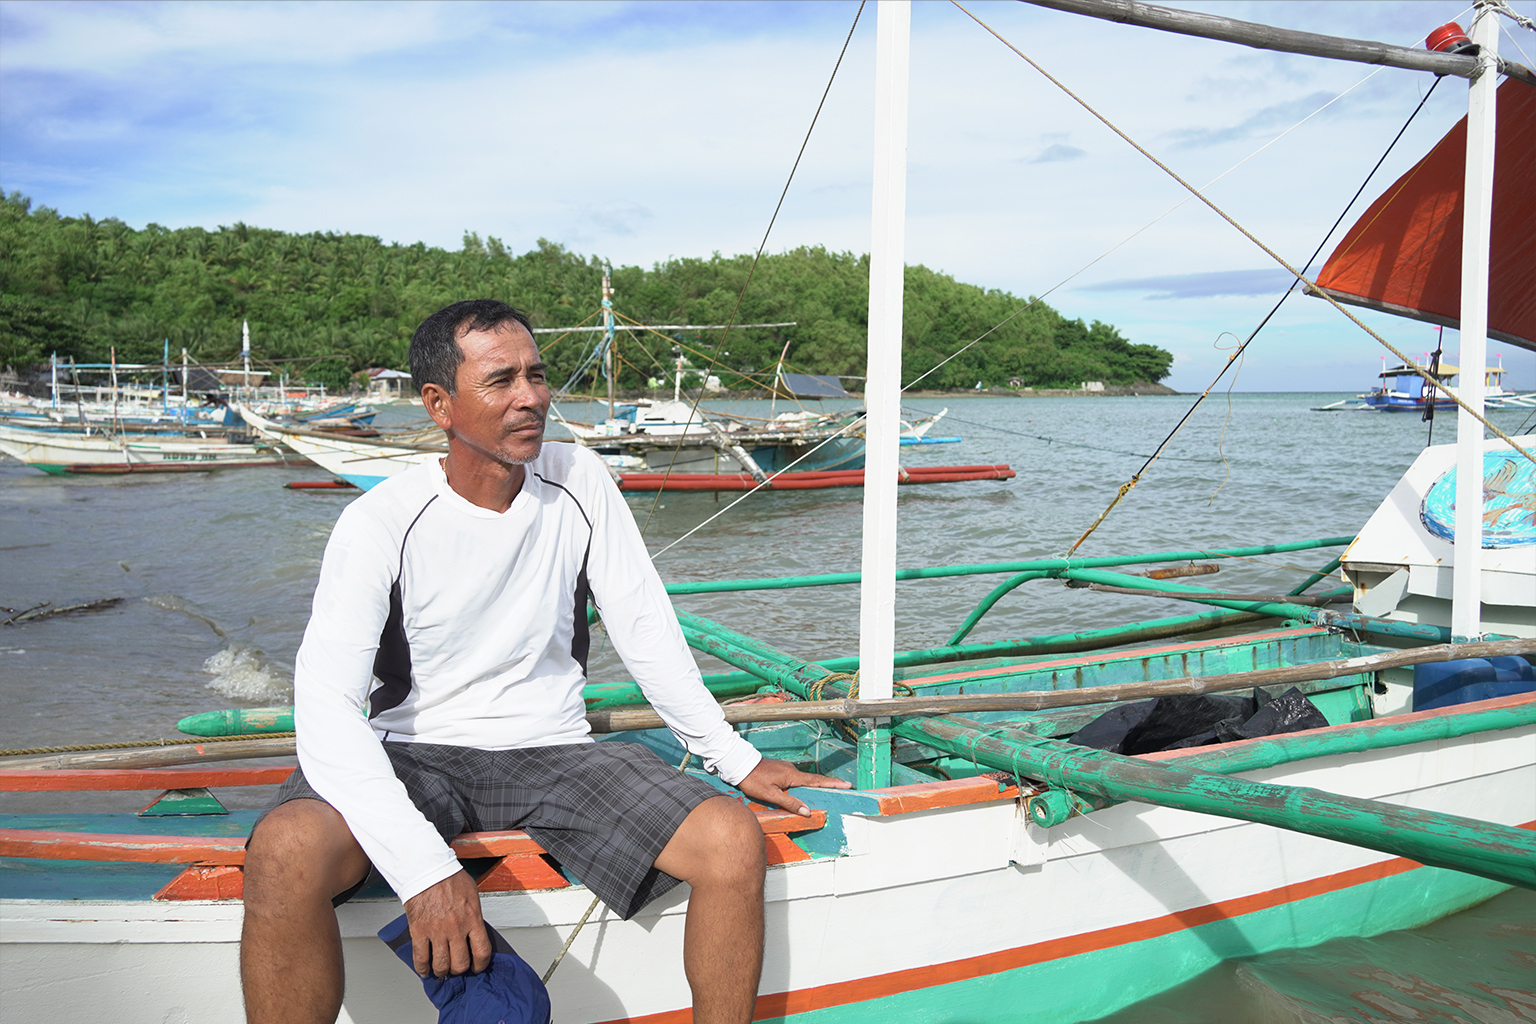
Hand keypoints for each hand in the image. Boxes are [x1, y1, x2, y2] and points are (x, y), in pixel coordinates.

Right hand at [402, 869, 491, 976]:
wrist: (427, 870)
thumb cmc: (449, 878)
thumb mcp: (472, 894)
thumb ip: (474, 914)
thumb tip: (475, 929)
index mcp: (472, 918)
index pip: (482, 951)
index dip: (480, 964)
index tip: (477, 966)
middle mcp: (456, 928)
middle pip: (460, 963)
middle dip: (459, 969)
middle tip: (457, 967)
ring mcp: (437, 931)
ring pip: (441, 965)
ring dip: (442, 971)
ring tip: (441, 969)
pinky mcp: (419, 932)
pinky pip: (420, 958)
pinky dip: (422, 968)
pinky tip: (424, 969)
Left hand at [736, 757, 850, 815]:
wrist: (739, 764)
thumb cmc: (753, 779)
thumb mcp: (770, 794)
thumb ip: (789, 802)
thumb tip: (807, 811)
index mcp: (792, 776)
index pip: (817, 780)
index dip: (832, 784)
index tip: (847, 784)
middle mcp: (791, 770)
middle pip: (813, 780)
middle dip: (827, 785)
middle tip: (841, 789)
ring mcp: (786, 769)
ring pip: (803, 780)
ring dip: (814, 786)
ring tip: (824, 794)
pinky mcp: (780, 771)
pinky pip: (795, 779)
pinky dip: (802, 786)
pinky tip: (801, 792)